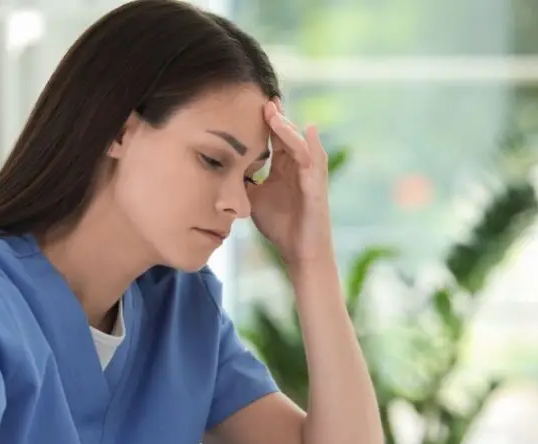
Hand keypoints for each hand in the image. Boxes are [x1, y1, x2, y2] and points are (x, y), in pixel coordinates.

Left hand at [249, 98, 334, 264]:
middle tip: (263, 98)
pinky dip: (308, 147)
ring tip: (273, 112)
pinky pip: (313, 162)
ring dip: (287, 128)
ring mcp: (310, 175)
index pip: (274, 138)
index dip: (264, 122)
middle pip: (287, 134)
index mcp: (284, 167)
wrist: (298, 252)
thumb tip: (221, 167)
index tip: (247, 105)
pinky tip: (306, 131)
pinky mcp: (317, 187)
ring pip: (299, 143)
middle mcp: (299, 166)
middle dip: (276, 116)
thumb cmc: (280, 225)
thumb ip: (244, 180)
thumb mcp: (254, 198)